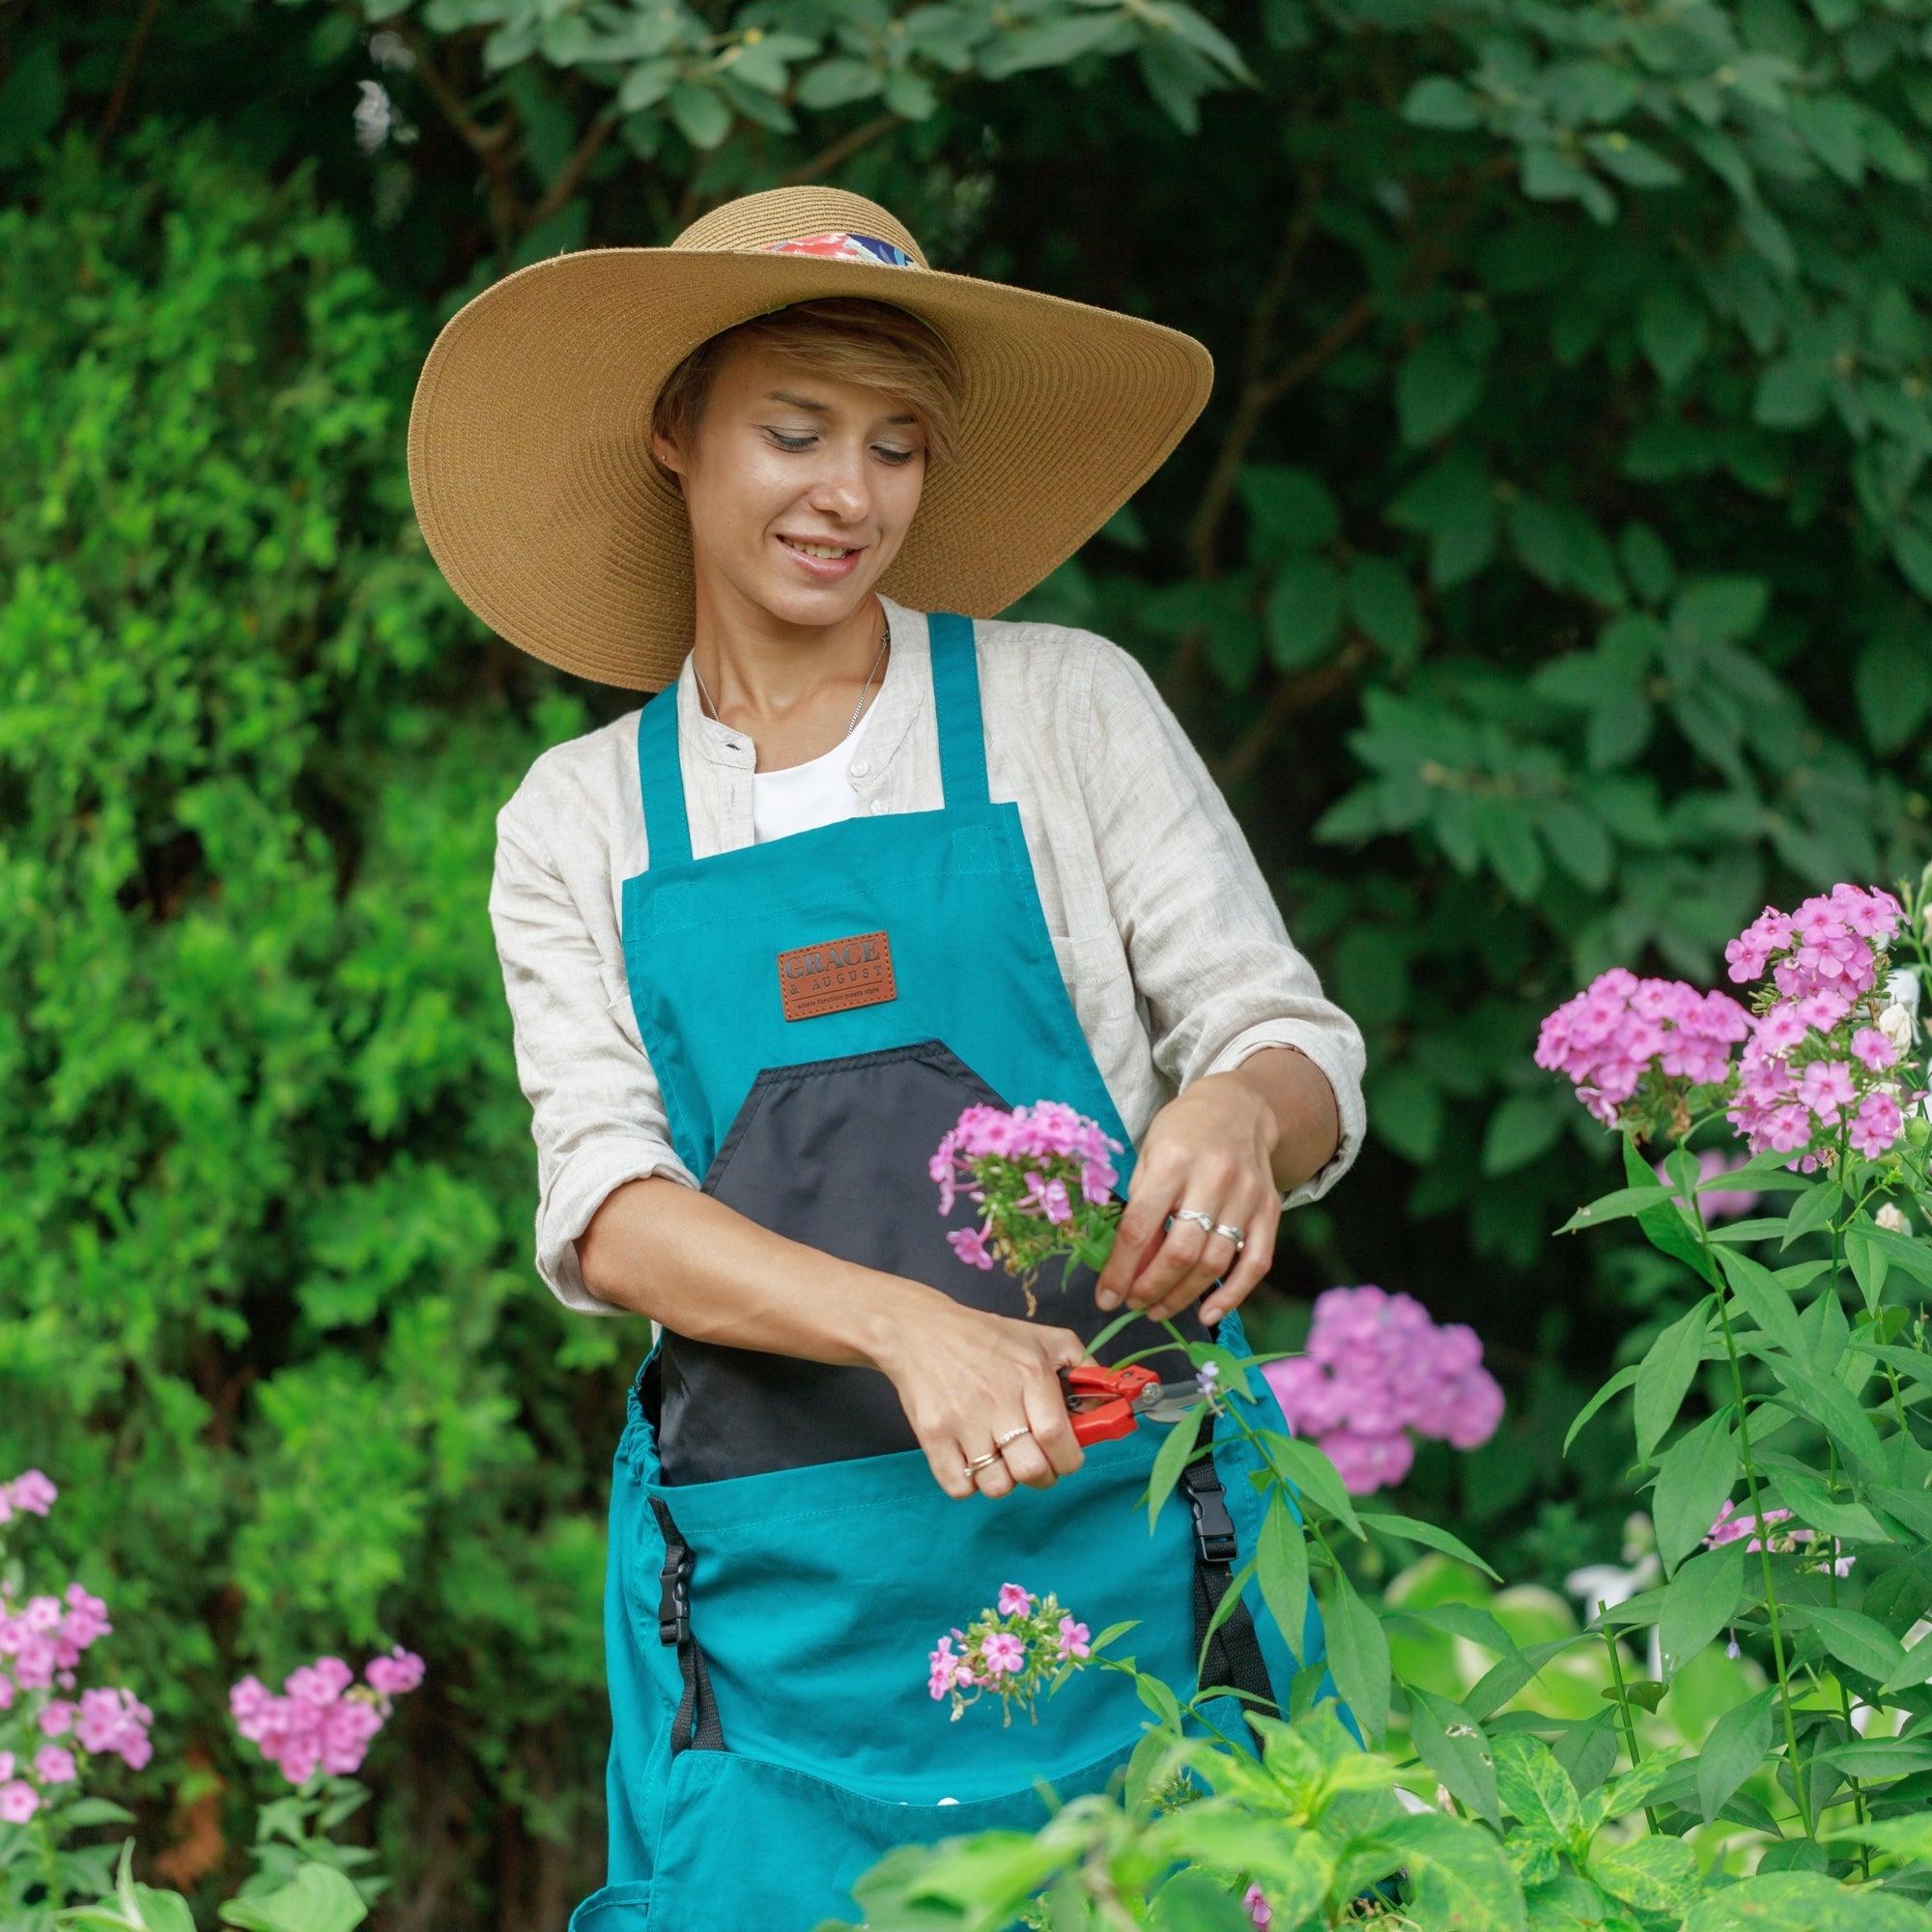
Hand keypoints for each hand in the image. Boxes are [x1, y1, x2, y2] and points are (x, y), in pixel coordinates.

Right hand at [874, 1298, 1086, 1500]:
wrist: (919, 1330)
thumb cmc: (986, 1337)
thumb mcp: (1043, 1338)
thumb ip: (1083, 1366)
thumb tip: (1108, 1401)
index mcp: (1029, 1375)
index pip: (1058, 1438)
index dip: (1070, 1459)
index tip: (1067, 1457)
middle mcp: (996, 1400)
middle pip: (1031, 1470)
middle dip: (1042, 1477)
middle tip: (1037, 1463)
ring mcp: (961, 1421)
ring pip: (997, 1486)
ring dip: (1005, 1481)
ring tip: (1002, 1459)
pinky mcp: (931, 1436)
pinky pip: (959, 1488)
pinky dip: (970, 1484)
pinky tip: (972, 1461)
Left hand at [1094, 1056, 1320, 1326]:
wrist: (1241, 1107)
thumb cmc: (1183, 1131)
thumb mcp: (1150, 1154)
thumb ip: (1140, 1207)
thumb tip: (1129, 1266)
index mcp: (1172, 1162)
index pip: (1140, 1228)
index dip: (1119, 1270)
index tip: (1106, 1297)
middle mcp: (1213, 1179)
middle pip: (1180, 1252)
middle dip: (1150, 1288)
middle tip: (1133, 1305)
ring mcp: (1246, 1196)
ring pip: (1214, 1263)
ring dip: (1182, 1296)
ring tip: (1158, 1310)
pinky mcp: (1269, 1210)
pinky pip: (1255, 1263)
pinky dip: (1232, 1295)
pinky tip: (1207, 1314)